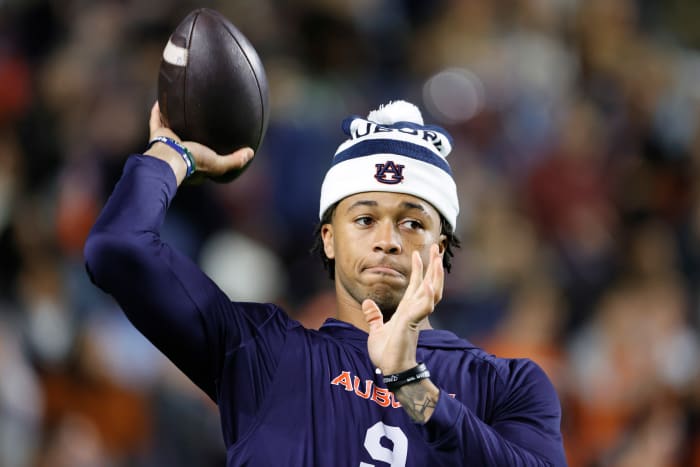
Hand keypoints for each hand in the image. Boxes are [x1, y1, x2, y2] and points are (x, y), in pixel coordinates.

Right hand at [146, 101, 253, 184]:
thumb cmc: (195, 163)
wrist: (172, 158)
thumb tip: (251, 153)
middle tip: (196, 119)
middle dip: (189, 131)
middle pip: (185, 139)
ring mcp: (167, 143)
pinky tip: (161, 100)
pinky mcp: (158, 135)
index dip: (207, 150)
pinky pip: (157, 119)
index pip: (200, 155)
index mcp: (192, 162)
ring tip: (179, 107)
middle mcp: (179, 152)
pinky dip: (158, 111)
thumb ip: (235, 160)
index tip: (213, 140)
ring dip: (173, 119)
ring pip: (170, 128)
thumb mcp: (219, 164)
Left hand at [362, 244, 443, 374]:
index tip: (418, 252)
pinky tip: (430, 285)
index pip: (416, 285)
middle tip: (436, 247)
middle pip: (429, 283)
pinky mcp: (412, 324)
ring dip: (435, 275)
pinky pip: (423, 308)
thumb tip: (366, 303)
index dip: (418, 269)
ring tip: (437, 259)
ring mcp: (415, 316)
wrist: (392, 370)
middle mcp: (414, 310)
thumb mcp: (376, 329)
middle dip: (433, 265)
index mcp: (407, 310)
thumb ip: (374, 316)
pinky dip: (427, 297)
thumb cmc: (387, 353)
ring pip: (431, 291)